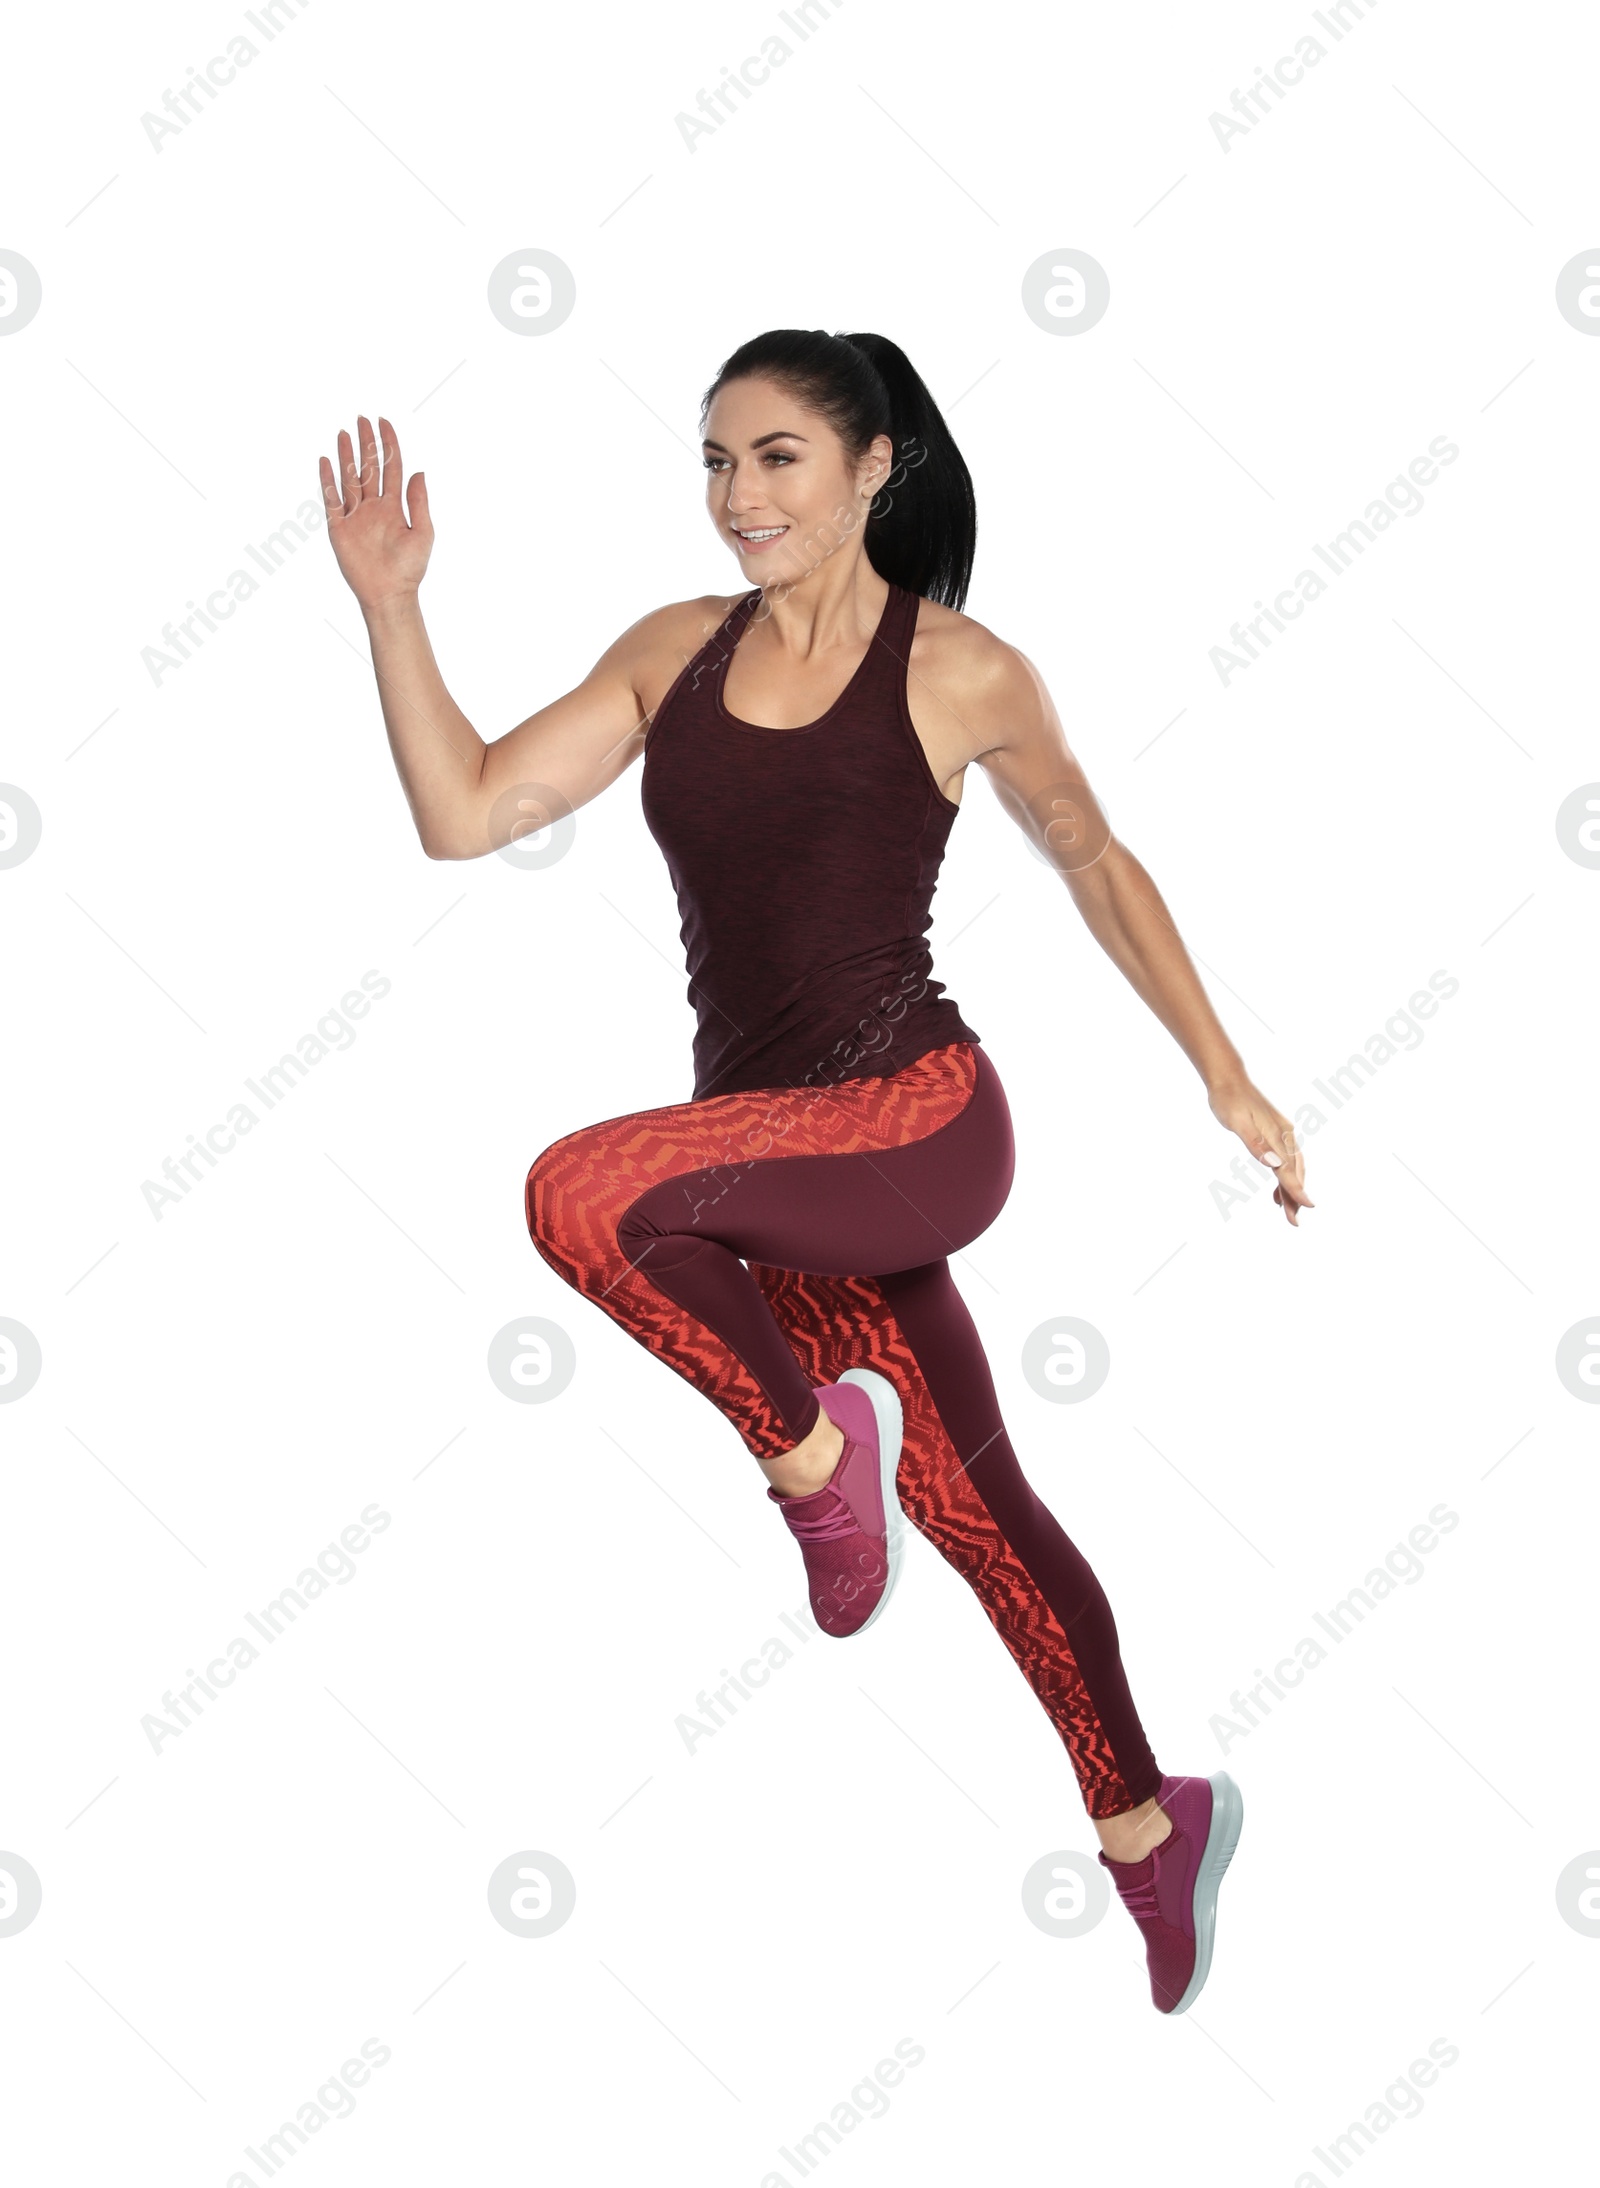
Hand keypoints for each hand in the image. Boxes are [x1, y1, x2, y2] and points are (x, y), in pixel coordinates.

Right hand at [319, 414, 432, 612]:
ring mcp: (355, 516)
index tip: (384, 422)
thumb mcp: (423, 533)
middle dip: (366, 443)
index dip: (388, 444)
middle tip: (362, 418)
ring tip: (343, 432)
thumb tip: (419, 472)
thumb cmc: (409, 569)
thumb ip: (419, 502)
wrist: (389, 594)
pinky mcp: (339, 529)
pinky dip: (328, 481)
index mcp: (394, 506)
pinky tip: (325, 461)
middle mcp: (374, 507)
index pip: (391, 467)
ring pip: (349, 478)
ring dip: (346, 456)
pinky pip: (332, 500)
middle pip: (368, 467)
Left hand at [1208, 1078, 1313, 1226]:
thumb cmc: (1229, 1101)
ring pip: (1293, 1167)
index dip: (1297, 1189)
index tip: (1308, 1207)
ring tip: (1287, 1211)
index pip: (1288, 1169)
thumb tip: (1273, 1163)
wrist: (1229, 1080)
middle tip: (1294, 1222)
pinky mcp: (1277, 1133)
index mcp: (1276, 1135)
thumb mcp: (1236, 1122)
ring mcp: (1283, 1134)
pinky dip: (1286, 1177)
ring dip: (1292, 1189)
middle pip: (1294, 1172)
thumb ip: (1255, 1143)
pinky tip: (1278, 1191)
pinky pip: (1287, 1160)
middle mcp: (1285, 1135)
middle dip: (1296, 1197)